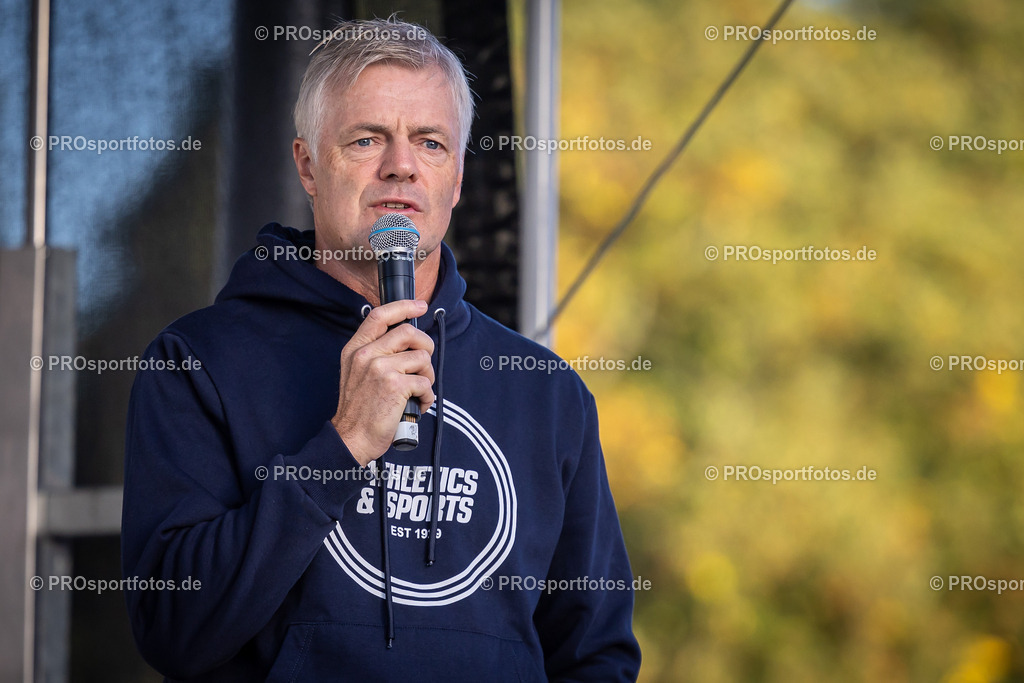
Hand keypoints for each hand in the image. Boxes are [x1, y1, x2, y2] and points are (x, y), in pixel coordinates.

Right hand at [332, 299, 434, 465]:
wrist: (351, 437)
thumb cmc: (360, 409)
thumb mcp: (356, 372)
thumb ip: (374, 352)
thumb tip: (406, 339)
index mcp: (355, 349)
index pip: (380, 315)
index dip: (403, 306)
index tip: (420, 305)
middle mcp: (366, 355)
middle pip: (409, 332)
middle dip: (426, 347)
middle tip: (424, 364)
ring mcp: (380, 368)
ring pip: (422, 358)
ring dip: (427, 377)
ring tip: (417, 391)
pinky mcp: (395, 385)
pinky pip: (425, 382)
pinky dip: (427, 396)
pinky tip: (417, 405)